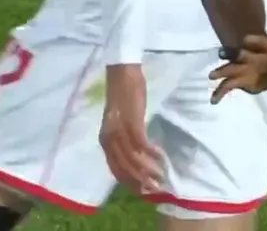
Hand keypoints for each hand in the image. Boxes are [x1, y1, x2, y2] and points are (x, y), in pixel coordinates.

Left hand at [99, 64, 163, 194]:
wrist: (122, 74)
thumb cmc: (123, 96)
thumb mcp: (118, 121)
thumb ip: (122, 138)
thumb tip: (135, 154)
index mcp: (105, 141)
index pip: (115, 169)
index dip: (129, 183)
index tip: (143, 192)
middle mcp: (109, 139)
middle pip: (124, 168)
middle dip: (140, 181)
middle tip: (156, 188)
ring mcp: (120, 131)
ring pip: (133, 159)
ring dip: (148, 169)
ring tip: (161, 176)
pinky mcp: (131, 122)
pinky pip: (141, 143)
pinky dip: (151, 152)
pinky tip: (161, 156)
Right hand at [209, 34, 266, 103]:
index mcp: (266, 50)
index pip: (258, 42)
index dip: (253, 40)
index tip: (245, 39)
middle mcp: (252, 57)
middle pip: (241, 54)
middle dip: (233, 54)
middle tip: (223, 54)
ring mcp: (244, 69)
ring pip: (230, 68)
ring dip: (221, 70)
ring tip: (211, 75)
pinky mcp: (240, 81)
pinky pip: (227, 86)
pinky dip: (220, 93)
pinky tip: (214, 101)